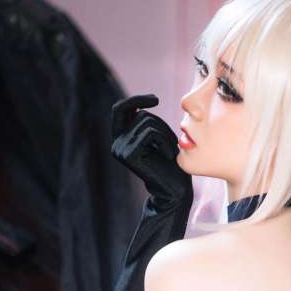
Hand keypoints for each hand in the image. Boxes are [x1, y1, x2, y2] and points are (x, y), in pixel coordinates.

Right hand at [110, 93, 192, 209]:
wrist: (174, 191)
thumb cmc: (170, 165)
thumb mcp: (156, 139)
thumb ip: (144, 124)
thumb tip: (137, 104)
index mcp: (120, 138)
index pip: (120, 109)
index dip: (136, 99)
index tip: (155, 100)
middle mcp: (117, 143)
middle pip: (140, 114)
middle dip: (161, 123)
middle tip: (172, 142)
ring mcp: (121, 149)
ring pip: (147, 122)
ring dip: (166, 134)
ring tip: (170, 151)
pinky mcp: (129, 154)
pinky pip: (151, 133)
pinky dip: (165, 141)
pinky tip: (168, 156)